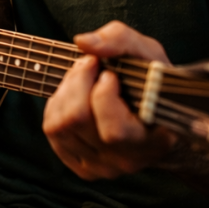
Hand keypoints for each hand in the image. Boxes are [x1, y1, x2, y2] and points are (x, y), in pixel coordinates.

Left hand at [43, 20, 176, 179]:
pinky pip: (53, 131)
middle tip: (90, 65)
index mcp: (155, 141)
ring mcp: (104, 167)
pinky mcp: (82, 166)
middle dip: (77, 83)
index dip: (103, 96)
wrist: (148, 108)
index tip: (109, 74)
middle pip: (79, 121)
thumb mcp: (146, 52)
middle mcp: (129, 160)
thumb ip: (120, 40)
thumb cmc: (150, 80)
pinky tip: (74, 96)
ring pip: (60, 126)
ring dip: (65, 91)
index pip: (115, 132)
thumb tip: (84, 43)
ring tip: (82, 78)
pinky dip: (56, 105)